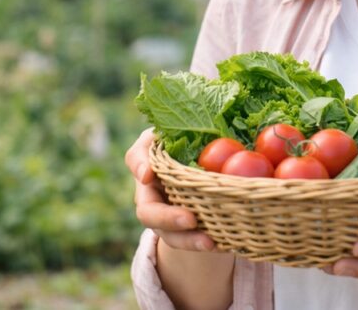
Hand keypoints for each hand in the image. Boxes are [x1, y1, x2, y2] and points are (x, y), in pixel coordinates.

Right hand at [125, 128, 216, 252]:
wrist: (199, 165)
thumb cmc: (192, 139)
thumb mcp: (189, 128)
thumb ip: (191, 124)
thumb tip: (222, 113)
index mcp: (149, 157)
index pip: (136, 157)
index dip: (140, 165)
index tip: (149, 173)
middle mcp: (149, 190)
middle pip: (147, 210)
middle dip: (167, 217)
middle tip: (190, 219)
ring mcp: (163, 214)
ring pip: (167, 233)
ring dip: (187, 240)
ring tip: (209, 243)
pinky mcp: (180, 230)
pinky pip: (187, 241)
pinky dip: (201, 245)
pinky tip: (221, 245)